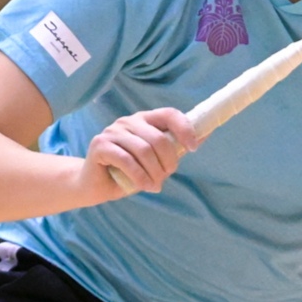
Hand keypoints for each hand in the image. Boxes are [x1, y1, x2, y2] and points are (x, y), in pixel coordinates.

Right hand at [83, 107, 197, 198]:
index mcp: (145, 120)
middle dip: (168, 162)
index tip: (193, 148)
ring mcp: (113, 131)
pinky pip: (126, 160)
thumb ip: (176, 147)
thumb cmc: (128, 172)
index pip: (169, 114)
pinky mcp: (100, 145)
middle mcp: (128, 121)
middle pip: (158, 138)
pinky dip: (140, 177)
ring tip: (155, 185)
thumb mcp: (156, 161)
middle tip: (166, 176)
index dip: (185, 129)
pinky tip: (144, 186)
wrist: (95, 185)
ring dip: (154, 173)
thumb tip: (206, 133)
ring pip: (144, 150)